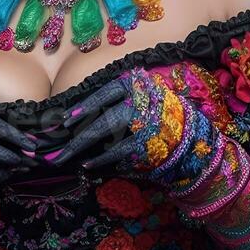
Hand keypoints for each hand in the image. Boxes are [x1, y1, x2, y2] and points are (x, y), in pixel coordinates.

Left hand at [49, 66, 188, 174]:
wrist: (190, 134)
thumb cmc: (154, 113)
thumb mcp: (137, 97)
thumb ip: (113, 102)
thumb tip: (75, 118)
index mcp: (135, 84)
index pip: (104, 94)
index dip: (83, 107)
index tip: (65, 120)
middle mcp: (140, 101)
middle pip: (101, 118)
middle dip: (77, 135)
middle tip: (59, 147)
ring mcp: (145, 122)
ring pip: (107, 135)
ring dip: (85, 147)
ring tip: (68, 156)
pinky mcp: (148, 143)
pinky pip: (119, 151)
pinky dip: (102, 159)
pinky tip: (89, 164)